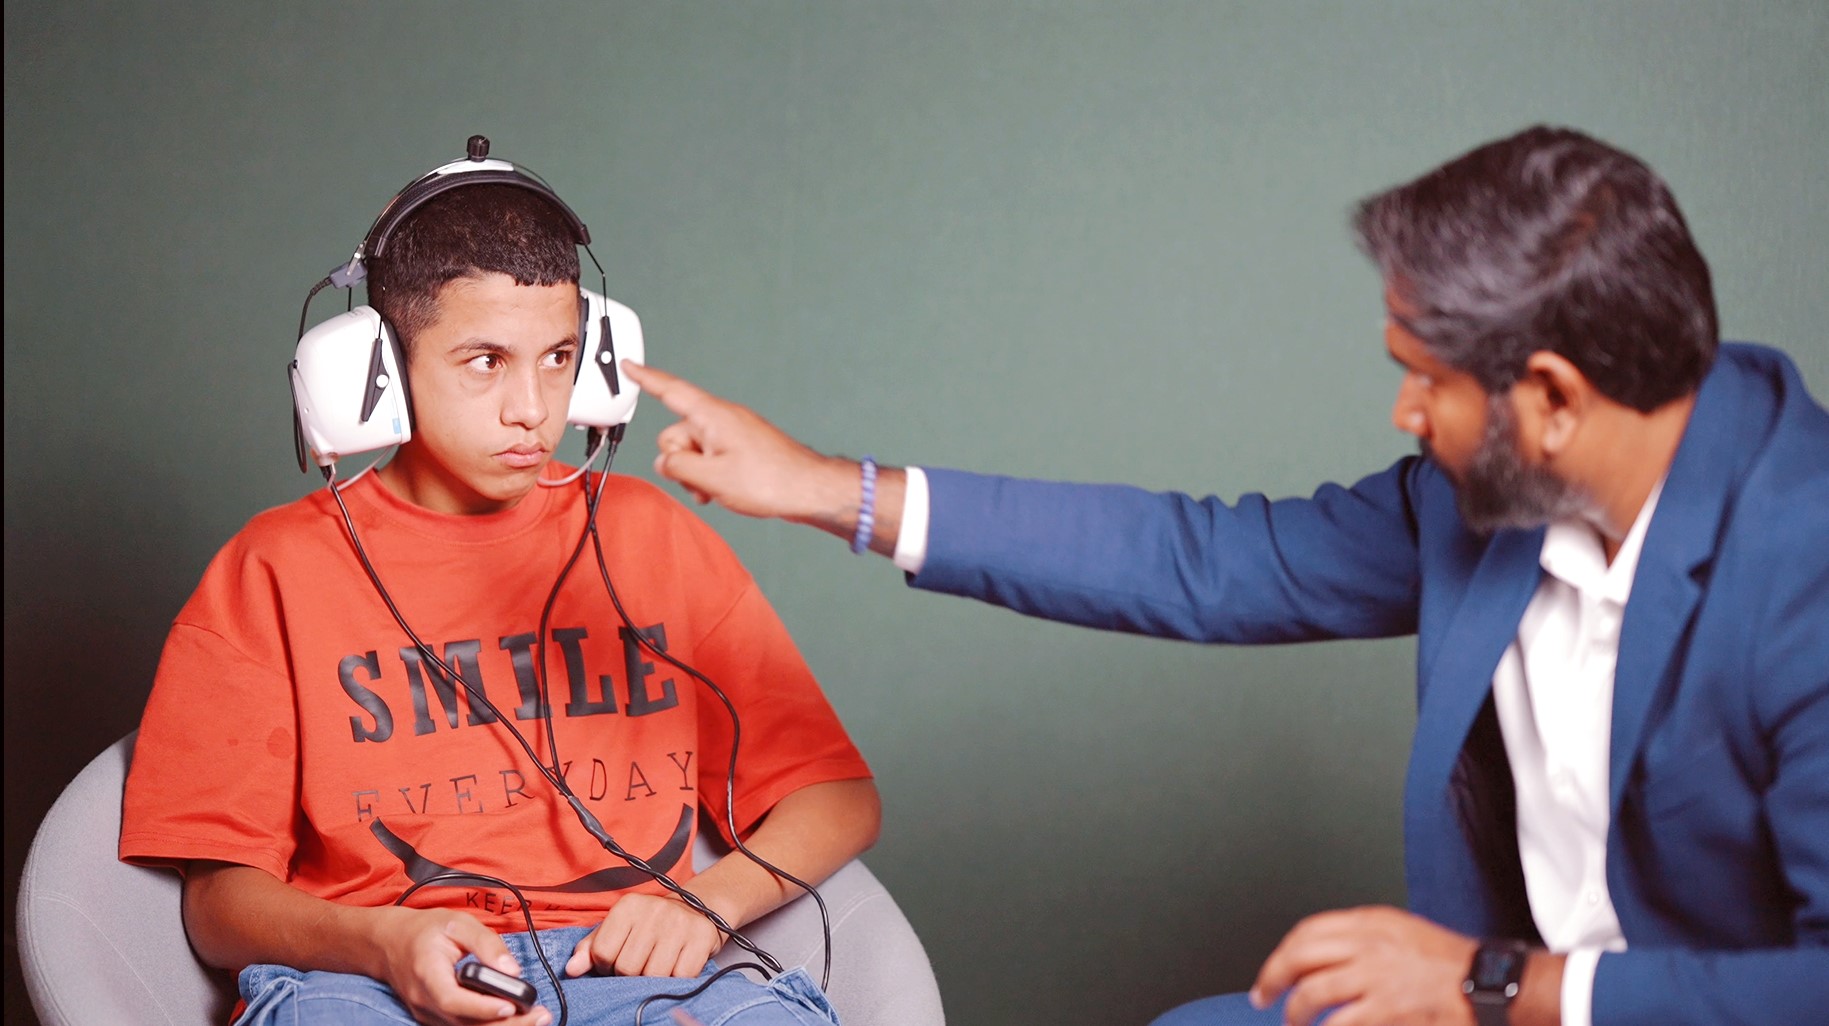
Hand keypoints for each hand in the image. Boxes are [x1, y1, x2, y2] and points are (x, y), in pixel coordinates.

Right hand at [369, 906, 549, 1024]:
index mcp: (427, 975)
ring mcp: (428, 1014)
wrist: (390, 943)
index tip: (511, 1005)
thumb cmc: (425, 930)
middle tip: (541, 1016)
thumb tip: (512, 969)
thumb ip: (487, 943)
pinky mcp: (436, 1018)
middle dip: (506, 1025)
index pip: (454, 1000)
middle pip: (465, 1024)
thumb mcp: (457, 923)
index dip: (482, 1008)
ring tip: (536, 1018)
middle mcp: (425, 1002)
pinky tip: (515, 1019)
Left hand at [566, 893, 724, 978]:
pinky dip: (678, 979)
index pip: (603, 953)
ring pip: (654, 975)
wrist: (698, 909)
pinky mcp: (701, 937)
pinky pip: (682, 977)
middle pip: (628, 968)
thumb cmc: (650, 924)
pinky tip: (677, 965)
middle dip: (631, 975)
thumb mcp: (618, 928)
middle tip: (640, 965)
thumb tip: (571, 970)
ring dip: (654, 980)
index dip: (607, 966)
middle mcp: (653, 910)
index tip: (617, 962)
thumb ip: (591, 948)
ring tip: (658, 966)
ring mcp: (679, 923)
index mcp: (627, 906)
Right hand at [622, 361, 855, 523]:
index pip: (671, 390)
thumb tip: (666, 461)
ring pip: (693, 450)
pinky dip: (709, 475)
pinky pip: (711, 457)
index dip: (646, 378)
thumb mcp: (711, 477)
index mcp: (713, 416)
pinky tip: (721, 492)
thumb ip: (678, 466)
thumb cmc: (770, 480)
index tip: (628, 365)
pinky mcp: (742, 448)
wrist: (808, 489)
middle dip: (680, 460)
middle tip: (702, 480)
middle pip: (677, 433)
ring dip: (696, 473)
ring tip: (717, 489)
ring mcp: (733, 433)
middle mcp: (722, 419)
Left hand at [1250, 905, 1478, 1025]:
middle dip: (1272, 978)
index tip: (1274, 970)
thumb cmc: (1449, 963)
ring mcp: (1375, 978)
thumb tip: (1323, 955)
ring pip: (1312, 993)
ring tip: (1292, 1023)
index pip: (1308, 931)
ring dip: (1294, 1012)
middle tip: (1263, 995)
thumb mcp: (1402, 932)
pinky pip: (1339, 1024)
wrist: (1488, 984)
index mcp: (1371, 922)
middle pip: (1300, 957)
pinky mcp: (1386, 1010)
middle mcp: (1368, 945)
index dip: (1282, 952)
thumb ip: (1363, 938)